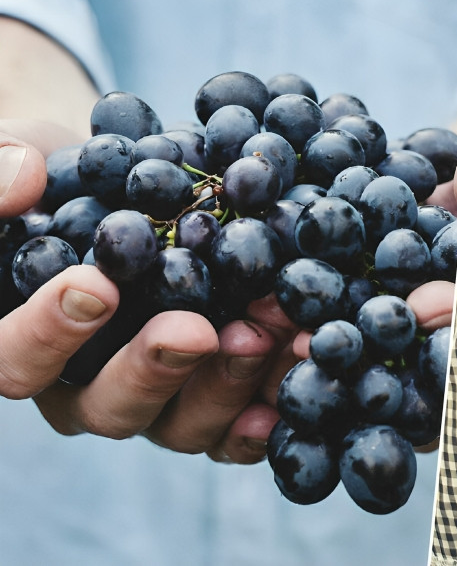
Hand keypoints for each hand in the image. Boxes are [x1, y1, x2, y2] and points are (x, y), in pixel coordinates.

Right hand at [0, 121, 282, 462]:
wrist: (132, 193)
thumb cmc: (64, 181)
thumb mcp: (26, 156)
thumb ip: (6, 165)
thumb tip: (22, 176)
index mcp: (23, 342)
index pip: (17, 359)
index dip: (49, 332)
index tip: (95, 284)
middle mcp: (84, 388)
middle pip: (107, 407)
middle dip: (154, 370)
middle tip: (195, 330)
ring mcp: (153, 403)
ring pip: (180, 424)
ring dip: (226, 384)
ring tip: (265, 333)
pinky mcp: (210, 404)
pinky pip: (237, 427)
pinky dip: (270, 406)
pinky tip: (299, 371)